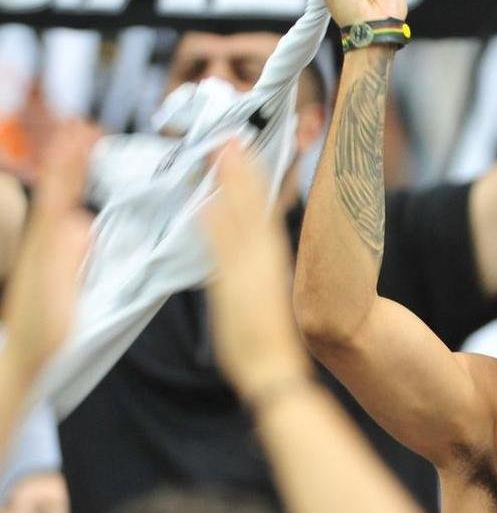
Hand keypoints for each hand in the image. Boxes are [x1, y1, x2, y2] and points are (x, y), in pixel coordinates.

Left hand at [0, 120, 96, 377]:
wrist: (23, 360)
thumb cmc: (45, 337)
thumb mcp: (60, 300)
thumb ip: (67, 259)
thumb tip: (81, 221)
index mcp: (49, 244)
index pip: (62, 190)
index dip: (73, 160)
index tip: (86, 133)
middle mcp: (43, 240)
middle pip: (55, 187)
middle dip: (68, 155)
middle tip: (83, 126)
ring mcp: (44, 248)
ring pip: (54, 198)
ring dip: (67, 169)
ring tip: (78, 144)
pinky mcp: (49, 260)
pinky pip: (59, 214)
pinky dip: (67, 194)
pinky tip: (77, 192)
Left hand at [202, 144, 309, 400]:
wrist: (275, 374)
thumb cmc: (270, 346)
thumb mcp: (264, 301)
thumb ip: (254, 273)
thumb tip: (232, 248)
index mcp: (268, 266)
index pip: (260, 216)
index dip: (249, 184)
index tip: (240, 155)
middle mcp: (261, 265)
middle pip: (251, 210)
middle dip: (240, 174)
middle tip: (231, 139)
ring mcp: (249, 276)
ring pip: (241, 221)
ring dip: (231, 187)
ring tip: (223, 153)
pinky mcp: (236, 291)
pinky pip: (225, 252)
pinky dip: (217, 228)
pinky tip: (204, 207)